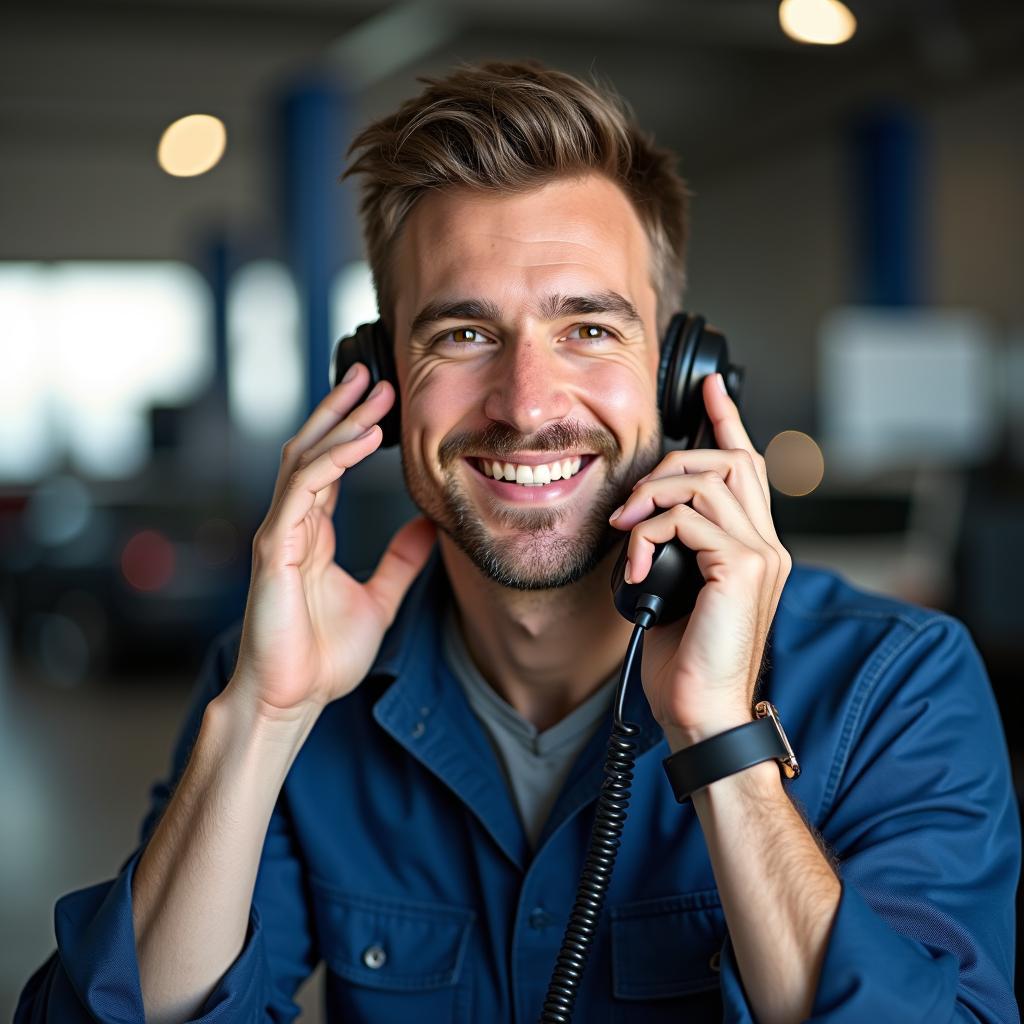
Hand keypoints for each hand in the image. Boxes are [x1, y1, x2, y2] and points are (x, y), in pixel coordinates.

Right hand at [227, 363, 435, 723]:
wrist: (292, 698)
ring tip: (372, 393)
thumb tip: (429, 526)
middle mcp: (292, 524)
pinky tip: (362, 438)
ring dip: (339, 422)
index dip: (353, 428)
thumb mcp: (379, 598)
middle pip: (313, 448)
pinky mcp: (274, 549)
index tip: (383, 400)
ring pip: (305, 459)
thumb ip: (400, 561)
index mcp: (312, 532)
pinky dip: (332, 459)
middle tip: (375, 374)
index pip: (329, 464)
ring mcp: (279, 533)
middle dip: (343, 409)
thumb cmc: (323, 655)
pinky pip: (302, 490)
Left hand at [608, 373, 791, 748]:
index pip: (748, 466)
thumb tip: (644, 520)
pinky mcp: (741, 567)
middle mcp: (766, 544)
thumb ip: (674, 548)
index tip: (710, 388)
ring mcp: (760, 553)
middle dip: (671, 464)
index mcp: (753, 548)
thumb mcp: (675, 591)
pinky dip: (648, 534)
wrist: (702, 714)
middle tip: (631, 501)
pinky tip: (636, 567)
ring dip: (652, 496)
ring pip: (706, 479)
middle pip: (729, 460)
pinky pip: (686, 518)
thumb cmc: (686, 663)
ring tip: (626, 530)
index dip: (728, 421)